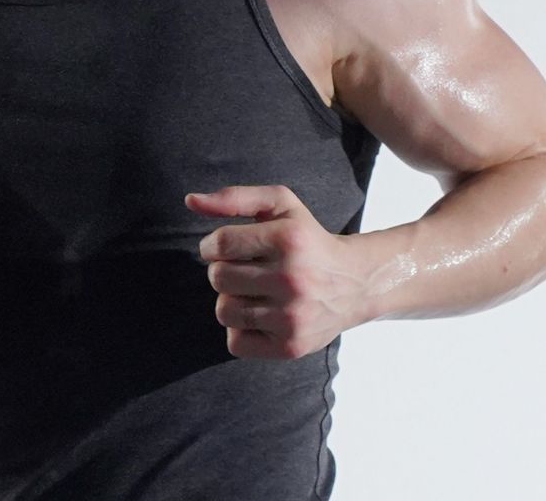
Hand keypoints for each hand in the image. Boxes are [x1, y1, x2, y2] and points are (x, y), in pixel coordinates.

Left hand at [185, 185, 373, 359]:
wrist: (355, 283)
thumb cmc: (306, 239)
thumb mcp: (280, 205)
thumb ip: (235, 198)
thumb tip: (190, 201)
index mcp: (288, 240)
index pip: (219, 244)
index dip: (211, 246)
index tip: (224, 248)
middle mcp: (292, 279)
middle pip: (218, 278)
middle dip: (223, 272)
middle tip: (246, 270)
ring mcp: (292, 317)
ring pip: (224, 311)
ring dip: (231, 300)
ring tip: (255, 292)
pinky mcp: (291, 347)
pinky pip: (235, 342)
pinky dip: (240, 330)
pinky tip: (262, 316)